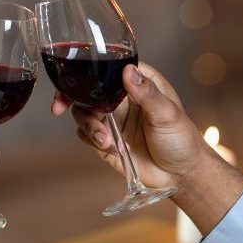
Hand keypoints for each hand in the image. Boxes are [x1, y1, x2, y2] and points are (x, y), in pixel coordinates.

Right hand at [51, 62, 213, 188]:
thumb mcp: (167, 114)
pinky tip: (114, 149)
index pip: (108, 67)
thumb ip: (147, 93)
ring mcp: (112, 119)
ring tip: (106, 141)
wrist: (180, 174)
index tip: (75, 80)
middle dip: (72, 98)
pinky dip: (93, 140)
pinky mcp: (105, 139)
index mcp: (139, 82)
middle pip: (87, 89)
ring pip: (83, 113)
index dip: (88, 70)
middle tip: (60, 108)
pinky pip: (85, 134)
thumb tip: (128, 71)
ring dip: (89, 126)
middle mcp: (121, 98)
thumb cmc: (182, 139)